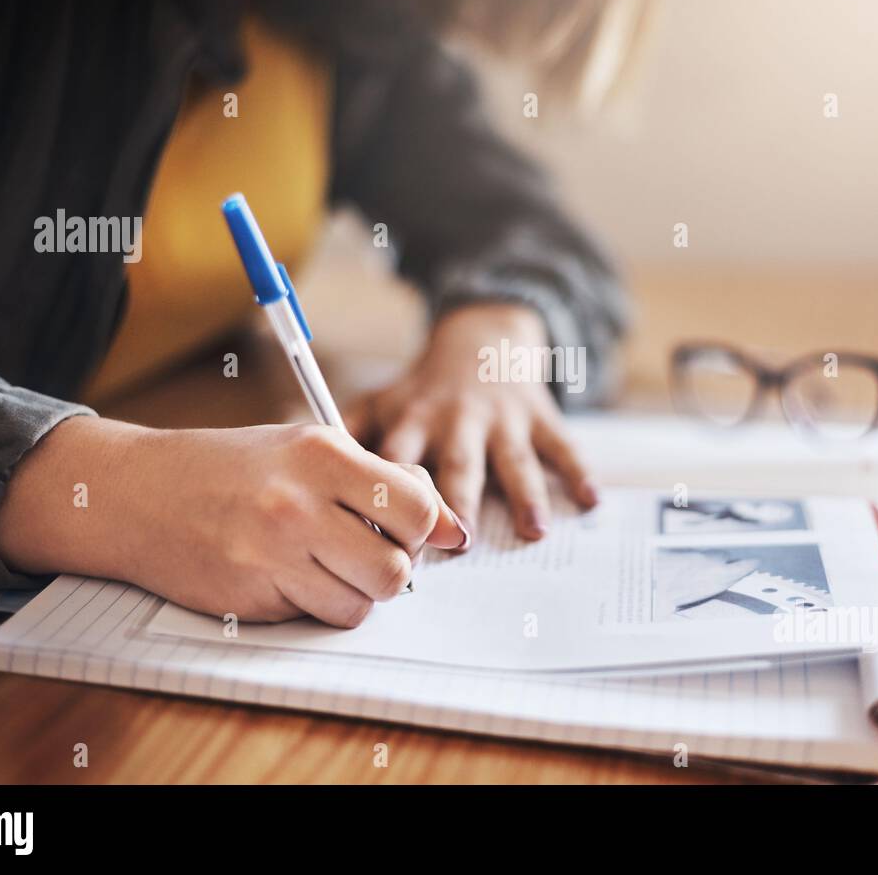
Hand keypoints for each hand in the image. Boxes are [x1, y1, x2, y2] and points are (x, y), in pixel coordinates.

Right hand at [0, 417, 465, 625]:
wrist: (139, 493)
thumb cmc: (233, 467)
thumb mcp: (308, 448)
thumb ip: (379, 479)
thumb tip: (450, 526)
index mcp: (323, 452)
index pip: (417, 506)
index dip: (427, 527)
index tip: (421, 532)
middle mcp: (300, 501)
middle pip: (398, 566)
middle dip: (393, 566)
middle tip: (366, 550)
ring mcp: (272, 552)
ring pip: (364, 602)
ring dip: (358, 591)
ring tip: (327, 563)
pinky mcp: (252, 594)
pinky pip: (321, 616)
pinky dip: (320, 605)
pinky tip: (291, 576)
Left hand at [345, 303, 598, 541]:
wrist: (482, 337)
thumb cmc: (423, 387)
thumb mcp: (380, 401)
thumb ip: (343, 434)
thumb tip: (286, 459)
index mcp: (413, 422)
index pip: (398, 462)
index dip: (391, 496)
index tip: (386, 538)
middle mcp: (456, 421)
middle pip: (456, 464)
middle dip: (458, 499)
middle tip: (459, 540)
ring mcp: (502, 420)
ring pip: (513, 460)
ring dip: (524, 493)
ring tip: (533, 528)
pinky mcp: (539, 417)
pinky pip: (562, 445)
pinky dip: (578, 471)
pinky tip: (590, 499)